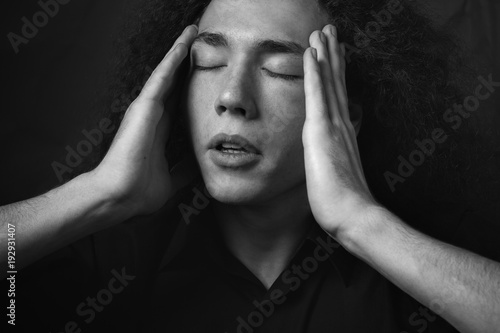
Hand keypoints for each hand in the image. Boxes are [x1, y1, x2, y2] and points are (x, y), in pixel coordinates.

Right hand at [89, 24, 198, 217]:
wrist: (121, 197)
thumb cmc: (140, 191)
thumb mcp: (173, 179)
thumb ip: (186, 170)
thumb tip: (202, 169)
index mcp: (161, 131)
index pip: (179, 101)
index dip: (190, 85)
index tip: (205, 72)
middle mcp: (154, 115)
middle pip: (174, 81)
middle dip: (186, 61)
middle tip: (200, 40)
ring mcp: (147, 108)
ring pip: (167, 73)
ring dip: (180, 51)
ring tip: (193, 30)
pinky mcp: (143, 106)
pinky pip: (161, 76)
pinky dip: (172, 58)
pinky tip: (184, 41)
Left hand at [302, 24, 376, 238]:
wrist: (353, 216)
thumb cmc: (345, 203)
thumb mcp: (339, 177)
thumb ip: (337, 161)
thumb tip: (334, 158)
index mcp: (342, 134)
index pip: (337, 97)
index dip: (335, 75)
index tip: (332, 55)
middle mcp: (341, 124)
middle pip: (335, 83)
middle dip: (332, 55)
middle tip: (329, 31)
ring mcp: (334, 125)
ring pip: (328, 81)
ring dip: (325, 54)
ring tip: (323, 30)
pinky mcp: (323, 131)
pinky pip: (317, 94)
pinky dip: (314, 71)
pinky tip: (311, 51)